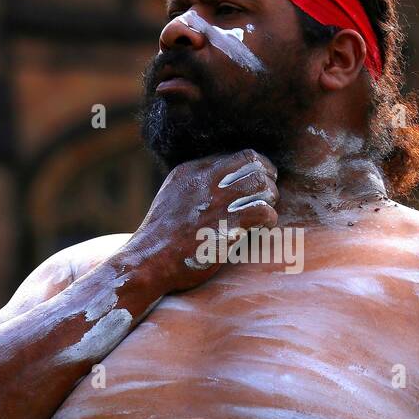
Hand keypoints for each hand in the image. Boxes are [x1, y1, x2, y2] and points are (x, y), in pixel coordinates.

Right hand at [123, 149, 278, 291]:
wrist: (148, 262)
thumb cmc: (161, 237)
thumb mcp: (172, 196)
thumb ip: (195, 185)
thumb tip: (223, 180)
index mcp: (191, 171)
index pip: (237, 156)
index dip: (254, 168)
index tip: (258, 181)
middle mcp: (205, 181)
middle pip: (254, 162)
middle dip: (267, 178)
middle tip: (268, 195)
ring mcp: (216, 202)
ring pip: (263, 185)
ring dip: (270, 198)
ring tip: (264, 212)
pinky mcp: (227, 226)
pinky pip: (264, 212)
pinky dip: (268, 219)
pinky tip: (261, 228)